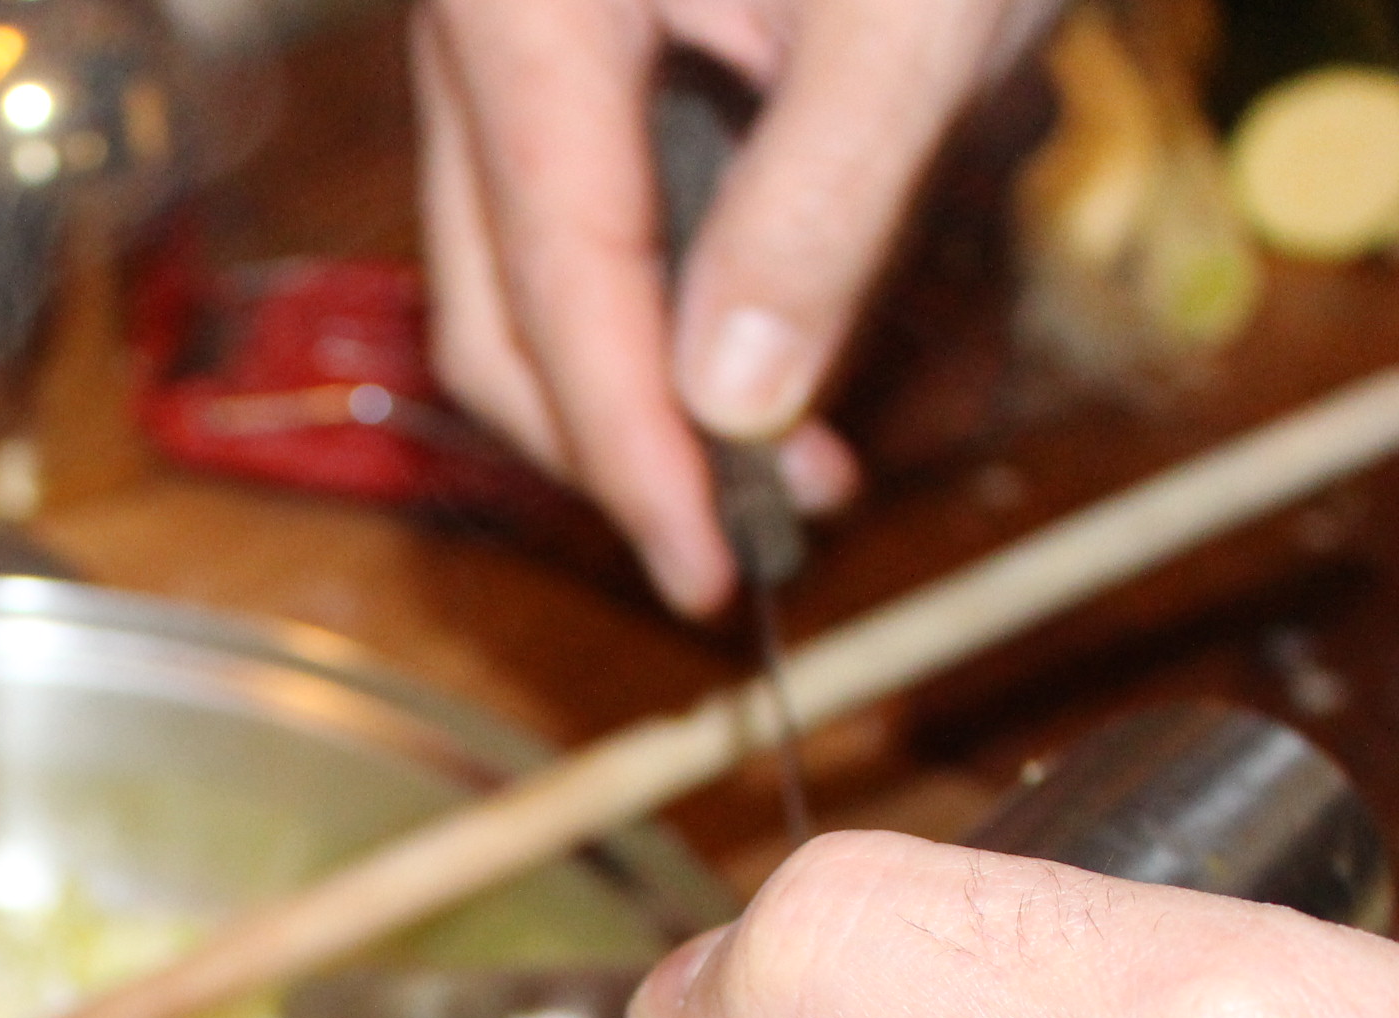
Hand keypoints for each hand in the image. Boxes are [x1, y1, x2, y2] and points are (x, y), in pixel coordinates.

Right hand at [412, 0, 1055, 611]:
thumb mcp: (913, 13)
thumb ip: (825, 202)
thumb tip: (740, 404)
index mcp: (527, 16)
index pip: (555, 297)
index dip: (629, 461)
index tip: (702, 580)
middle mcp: (486, 27)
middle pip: (501, 306)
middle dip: (624, 439)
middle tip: (765, 527)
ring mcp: (518, 25)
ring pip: (532, 260)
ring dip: (650, 373)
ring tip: (805, 439)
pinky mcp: (576, 24)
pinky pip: (581, 191)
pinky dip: (671, 276)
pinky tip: (782, 303)